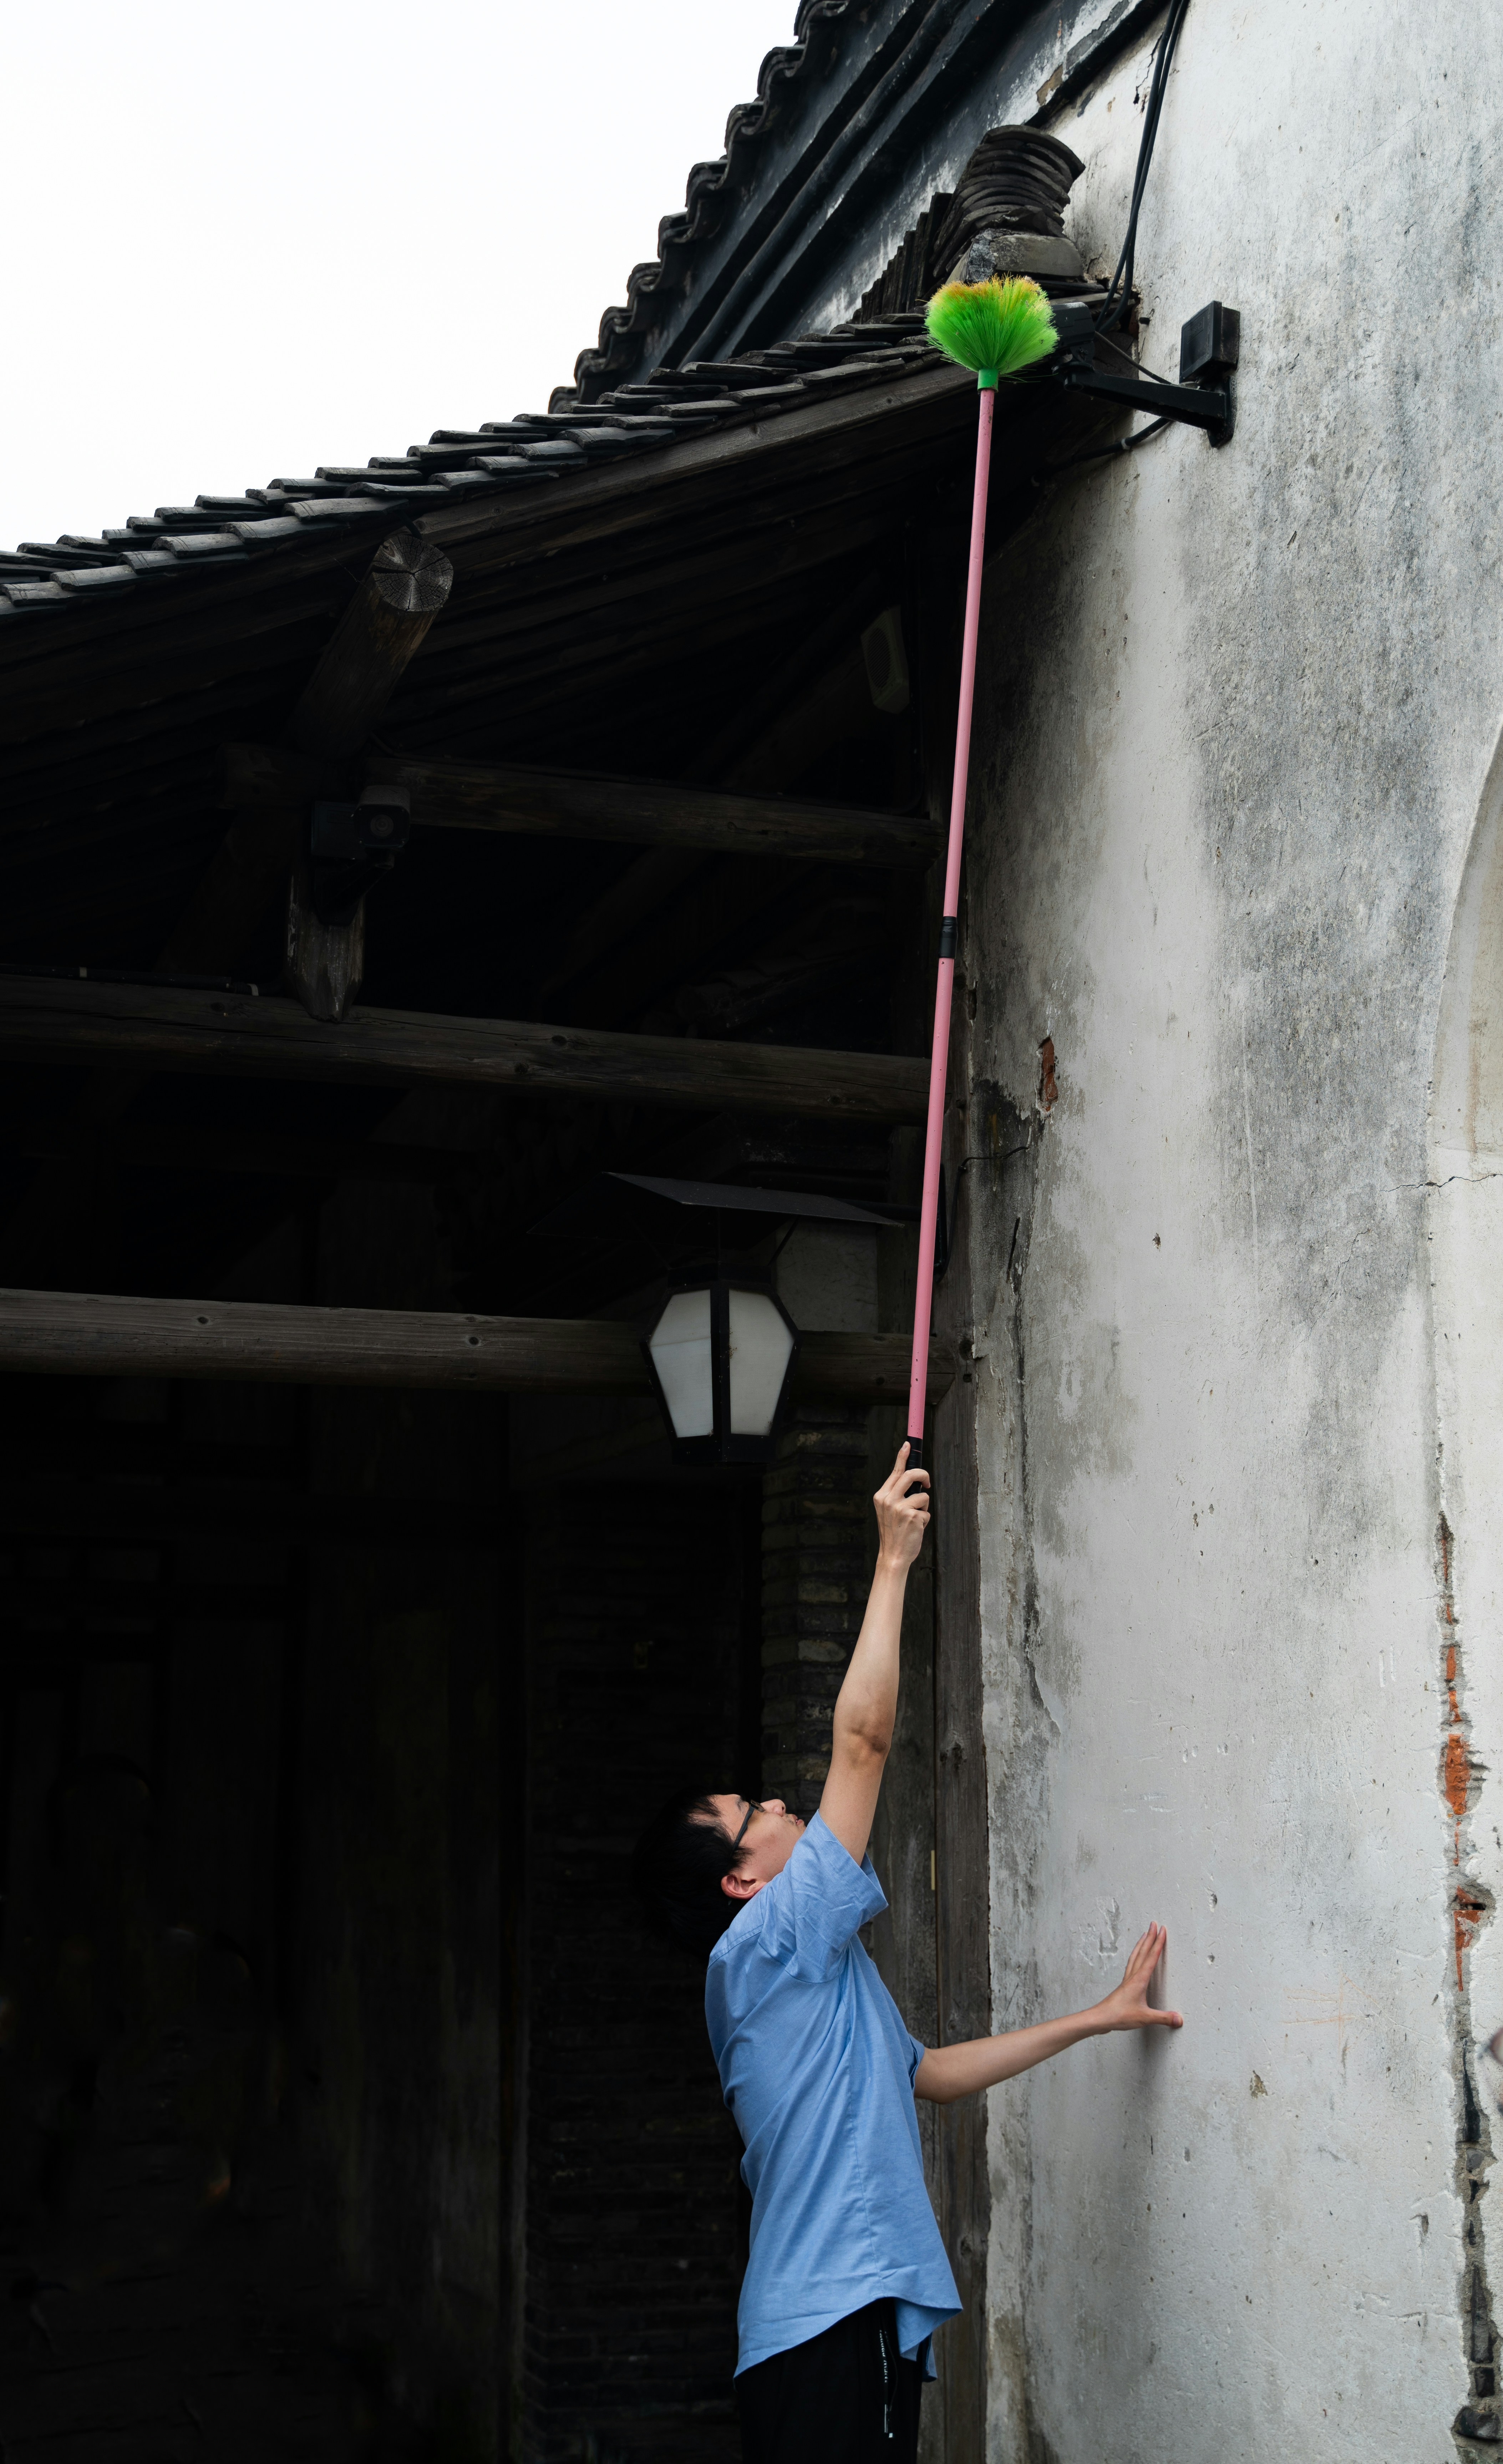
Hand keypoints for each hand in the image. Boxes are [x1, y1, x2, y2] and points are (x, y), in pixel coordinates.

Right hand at [873, 1444, 929, 1570]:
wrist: (892, 1555)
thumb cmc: (893, 1533)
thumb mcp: (888, 1510)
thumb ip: (896, 1494)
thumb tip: (913, 1480)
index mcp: (881, 1496)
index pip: (895, 1471)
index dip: (902, 1456)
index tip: (908, 1444)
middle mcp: (889, 1499)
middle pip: (911, 1475)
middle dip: (924, 1475)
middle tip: (928, 1482)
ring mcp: (900, 1508)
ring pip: (923, 1495)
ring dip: (924, 1506)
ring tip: (915, 1518)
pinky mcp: (913, 1516)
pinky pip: (927, 1510)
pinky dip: (925, 1519)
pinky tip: (916, 1528)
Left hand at [1096, 1923, 1182, 2030]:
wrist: (1100, 2018)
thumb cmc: (1120, 2016)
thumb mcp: (1144, 2018)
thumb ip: (1163, 2018)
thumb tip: (1180, 2019)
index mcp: (1139, 1980)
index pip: (1151, 1957)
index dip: (1158, 1943)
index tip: (1163, 1930)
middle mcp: (1133, 1976)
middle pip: (1143, 1952)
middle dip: (1150, 1937)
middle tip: (1154, 1924)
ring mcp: (1127, 1980)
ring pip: (1135, 1956)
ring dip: (1141, 1944)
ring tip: (1144, 1934)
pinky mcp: (1124, 1985)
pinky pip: (1131, 1964)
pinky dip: (1135, 1956)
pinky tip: (1135, 1958)